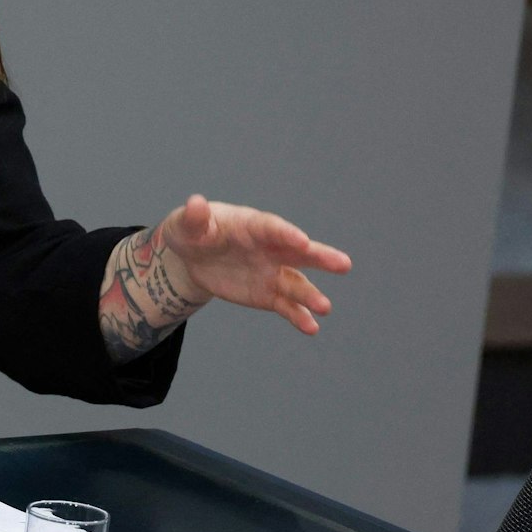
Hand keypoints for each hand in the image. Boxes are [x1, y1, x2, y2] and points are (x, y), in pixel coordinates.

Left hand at [160, 193, 350, 333]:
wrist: (192, 257)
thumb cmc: (192, 231)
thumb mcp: (187, 223)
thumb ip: (194, 217)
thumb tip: (195, 203)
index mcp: (252, 225)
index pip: (272, 228)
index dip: (286, 234)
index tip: (302, 241)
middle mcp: (269, 248)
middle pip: (298, 252)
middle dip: (320, 257)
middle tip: (344, 264)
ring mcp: (271, 272)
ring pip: (296, 283)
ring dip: (311, 296)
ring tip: (324, 308)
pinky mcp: (267, 294)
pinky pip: (286, 306)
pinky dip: (299, 316)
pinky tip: (311, 327)